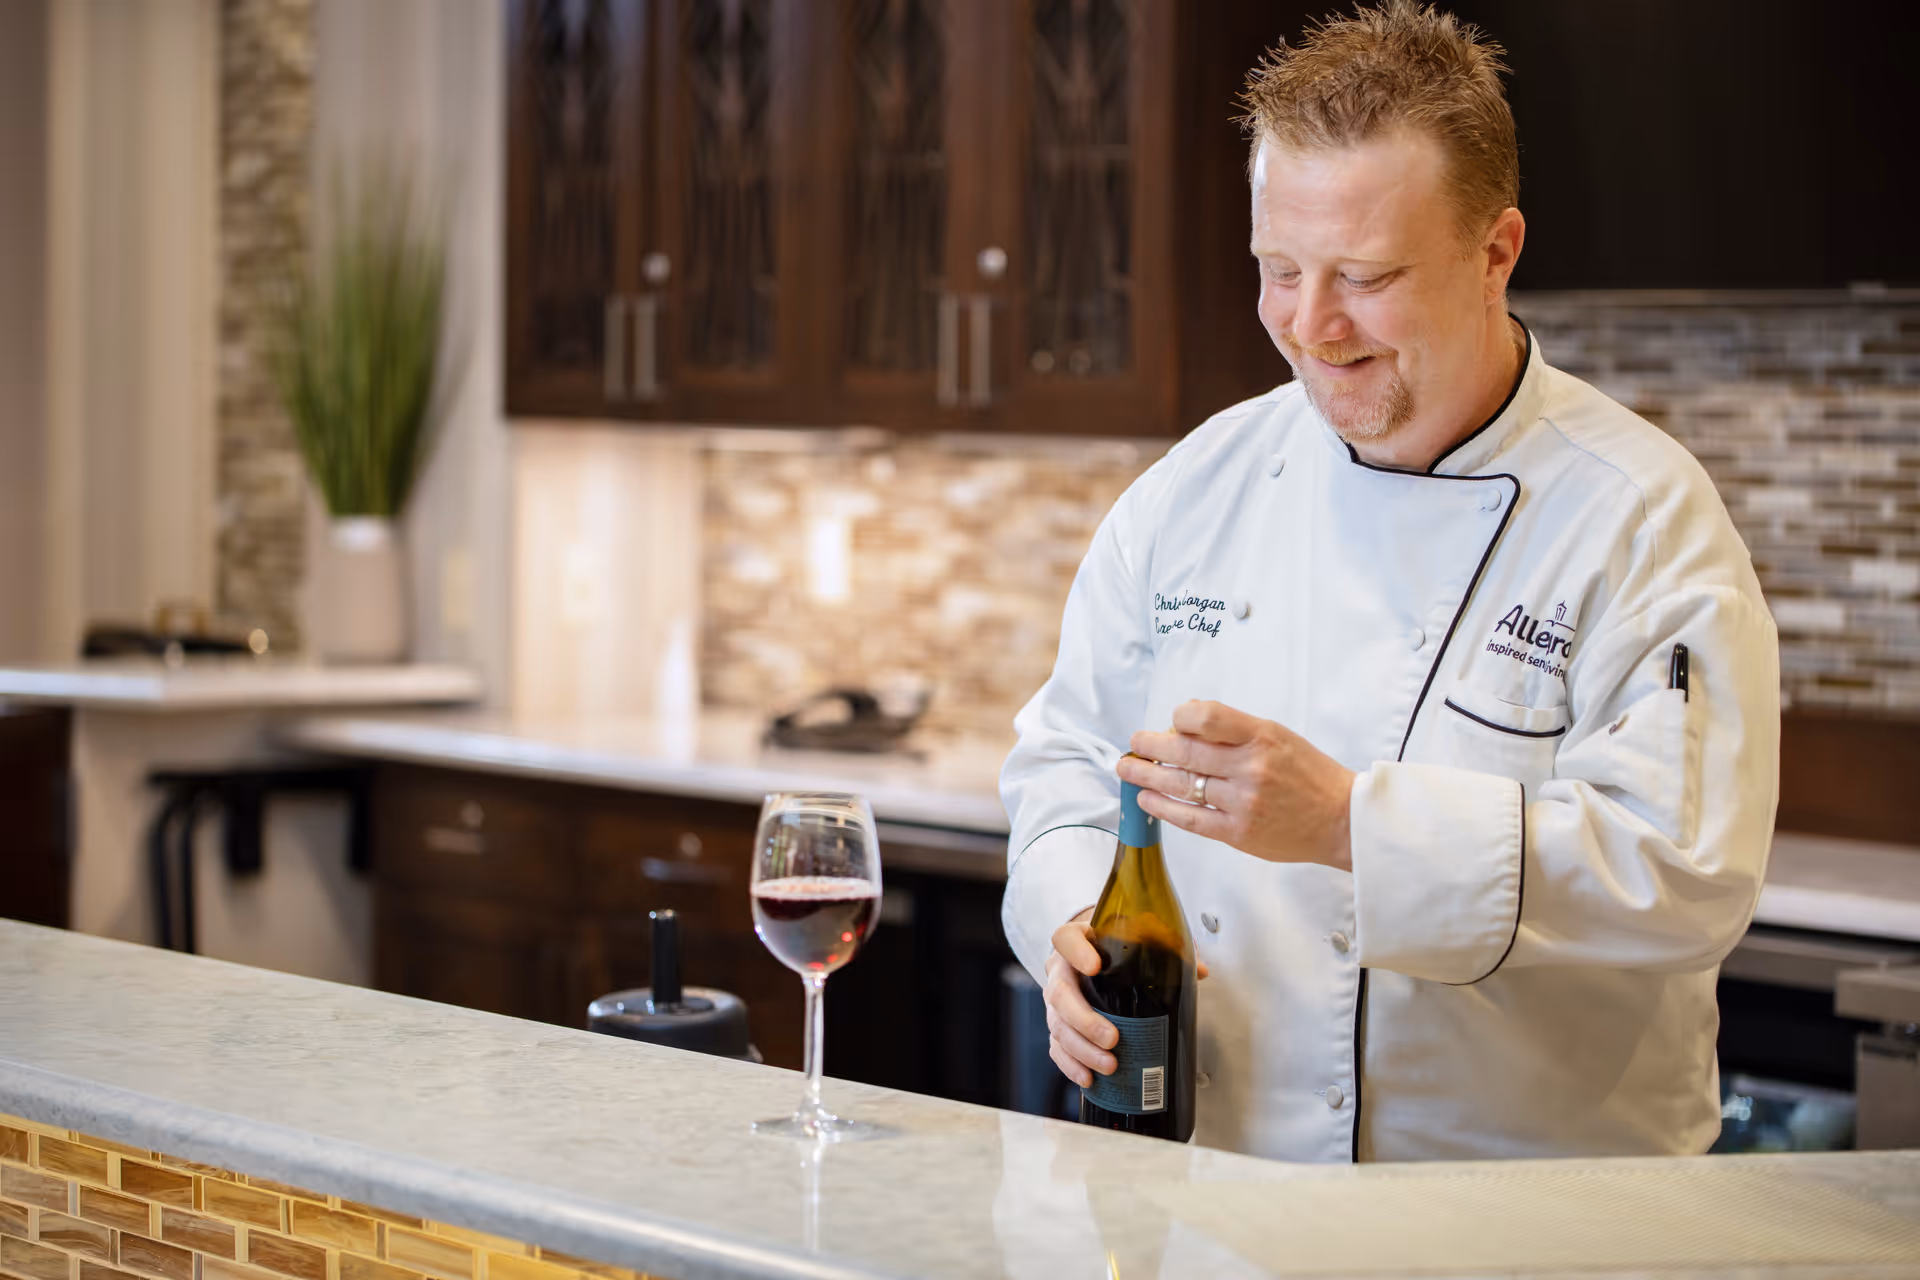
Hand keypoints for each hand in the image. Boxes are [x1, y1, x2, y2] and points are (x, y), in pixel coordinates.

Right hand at [1044, 909, 1207, 1087]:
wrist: (1093, 957)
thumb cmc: (1118, 949)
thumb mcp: (1141, 938)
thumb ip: (1169, 947)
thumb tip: (1199, 971)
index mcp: (1078, 941)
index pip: (1066, 939)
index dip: (1077, 953)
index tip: (1096, 966)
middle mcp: (1061, 970)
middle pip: (1059, 993)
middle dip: (1084, 1020)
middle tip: (1112, 1038)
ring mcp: (1057, 1001)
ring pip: (1058, 1025)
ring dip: (1082, 1049)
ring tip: (1110, 1065)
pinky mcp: (1058, 1025)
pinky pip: (1056, 1047)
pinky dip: (1071, 1064)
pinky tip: (1089, 1078)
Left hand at [1123, 700, 1356, 871]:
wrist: (1340, 819)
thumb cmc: (1308, 774)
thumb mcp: (1277, 735)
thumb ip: (1234, 729)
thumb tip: (1186, 722)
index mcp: (1261, 736)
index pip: (1206, 717)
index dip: (1180, 717)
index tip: (1172, 721)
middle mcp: (1250, 767)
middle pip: (1185, 752)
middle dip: (1151, 746)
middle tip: (1134, 744)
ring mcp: (1243, 802)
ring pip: (1182, 786)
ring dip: (1148, 776)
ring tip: (1128, 770)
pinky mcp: (1238, 832)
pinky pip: (1191, 819)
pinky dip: (1164, 808)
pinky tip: (1147, 800)